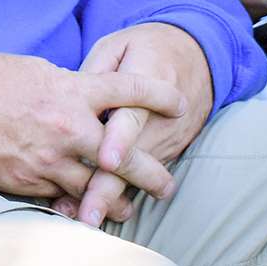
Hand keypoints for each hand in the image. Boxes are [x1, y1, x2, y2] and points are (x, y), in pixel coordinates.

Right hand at [0, 47, 184, 223]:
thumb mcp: (34, 70)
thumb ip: (67, 87)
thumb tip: (87, 99)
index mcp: (71, 90)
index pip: (130, 90)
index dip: (160, 97)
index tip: (179, 104)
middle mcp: (66, 127)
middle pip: (127, 157)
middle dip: (153, 174)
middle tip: (168, 186)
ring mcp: (46, 159)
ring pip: (97, 189)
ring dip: (117, 201)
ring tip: (128, 208)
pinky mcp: (24, 183)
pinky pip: (60, 200)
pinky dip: (75, 205)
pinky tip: (84, 210)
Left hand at [56, 23, 213, 225]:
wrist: (197, 55)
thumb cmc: (145, 48)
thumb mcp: (119, 45)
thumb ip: (96, 71)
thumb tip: (69, 97)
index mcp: (148, 81)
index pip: (132, 115)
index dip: (119, 140)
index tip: (105, 160)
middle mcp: (160, 117)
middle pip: (134, 157)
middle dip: (111, 186)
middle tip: (88, 212)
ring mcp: (166, 137)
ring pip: (138, 173)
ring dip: (112, 197)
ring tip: (85, 220)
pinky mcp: (167, 150)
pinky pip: (142, 174)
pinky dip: (121, 193)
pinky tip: (94, 210)